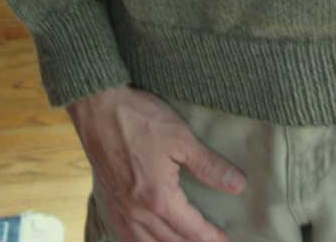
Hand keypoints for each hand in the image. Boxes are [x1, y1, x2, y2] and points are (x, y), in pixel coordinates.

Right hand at [66, 84, 246, 241]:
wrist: (98, 108)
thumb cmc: (139, 119)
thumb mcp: (181, 138)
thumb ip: (209, 165)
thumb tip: (237, 184)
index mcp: (158, 199)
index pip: (191, 230)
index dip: (211, 237)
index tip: (225, 239)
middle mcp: (137, 212)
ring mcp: (120, 209)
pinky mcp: (108, 201)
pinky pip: (125, 236)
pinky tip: (148, 239)